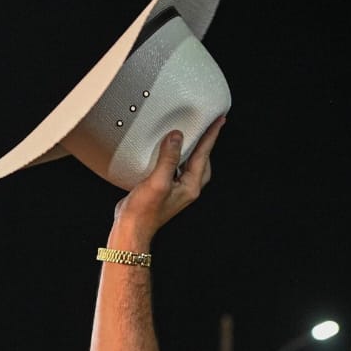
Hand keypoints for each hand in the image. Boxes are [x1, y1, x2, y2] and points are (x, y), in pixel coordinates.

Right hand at [108, 119, 224, 246]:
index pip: (204, 155)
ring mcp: (176, 189)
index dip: (211, 136)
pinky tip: (167, 151)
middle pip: (202, 160)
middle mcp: (186, 188)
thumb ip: (169, 158)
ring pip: (189, 164)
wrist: (131, 229)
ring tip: (192, 134)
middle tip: (210, 126)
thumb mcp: (158, 182)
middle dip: (206, 143)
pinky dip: (175, 156)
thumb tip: (177, 137)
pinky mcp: (164, 189)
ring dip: (191, 149)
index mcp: (190, 186)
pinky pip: (175, 168)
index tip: (218, 121)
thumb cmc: (144, 212)